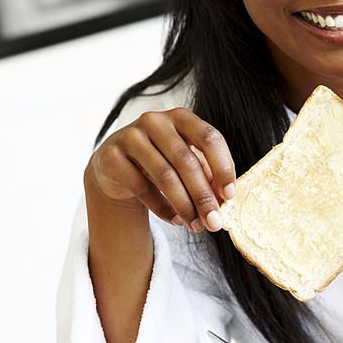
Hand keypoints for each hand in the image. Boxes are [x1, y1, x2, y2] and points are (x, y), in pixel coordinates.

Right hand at [84, 108, 235, 231]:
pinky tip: (175, 220)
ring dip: (184, 206)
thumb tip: (224, 199)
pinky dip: (162, 208)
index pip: (209, 138)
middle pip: (186, 160)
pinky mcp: (112, 156)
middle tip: (214, 222)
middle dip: (203, 195)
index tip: (230, 196)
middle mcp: (156, 121)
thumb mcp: (187, 161)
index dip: (222, 167)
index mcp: (181, 117)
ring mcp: (131, 136)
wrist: (115, 165)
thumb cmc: (162, 161)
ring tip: (196, 225)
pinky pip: (141, 187)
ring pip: (165, 176)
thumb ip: (207, 174)